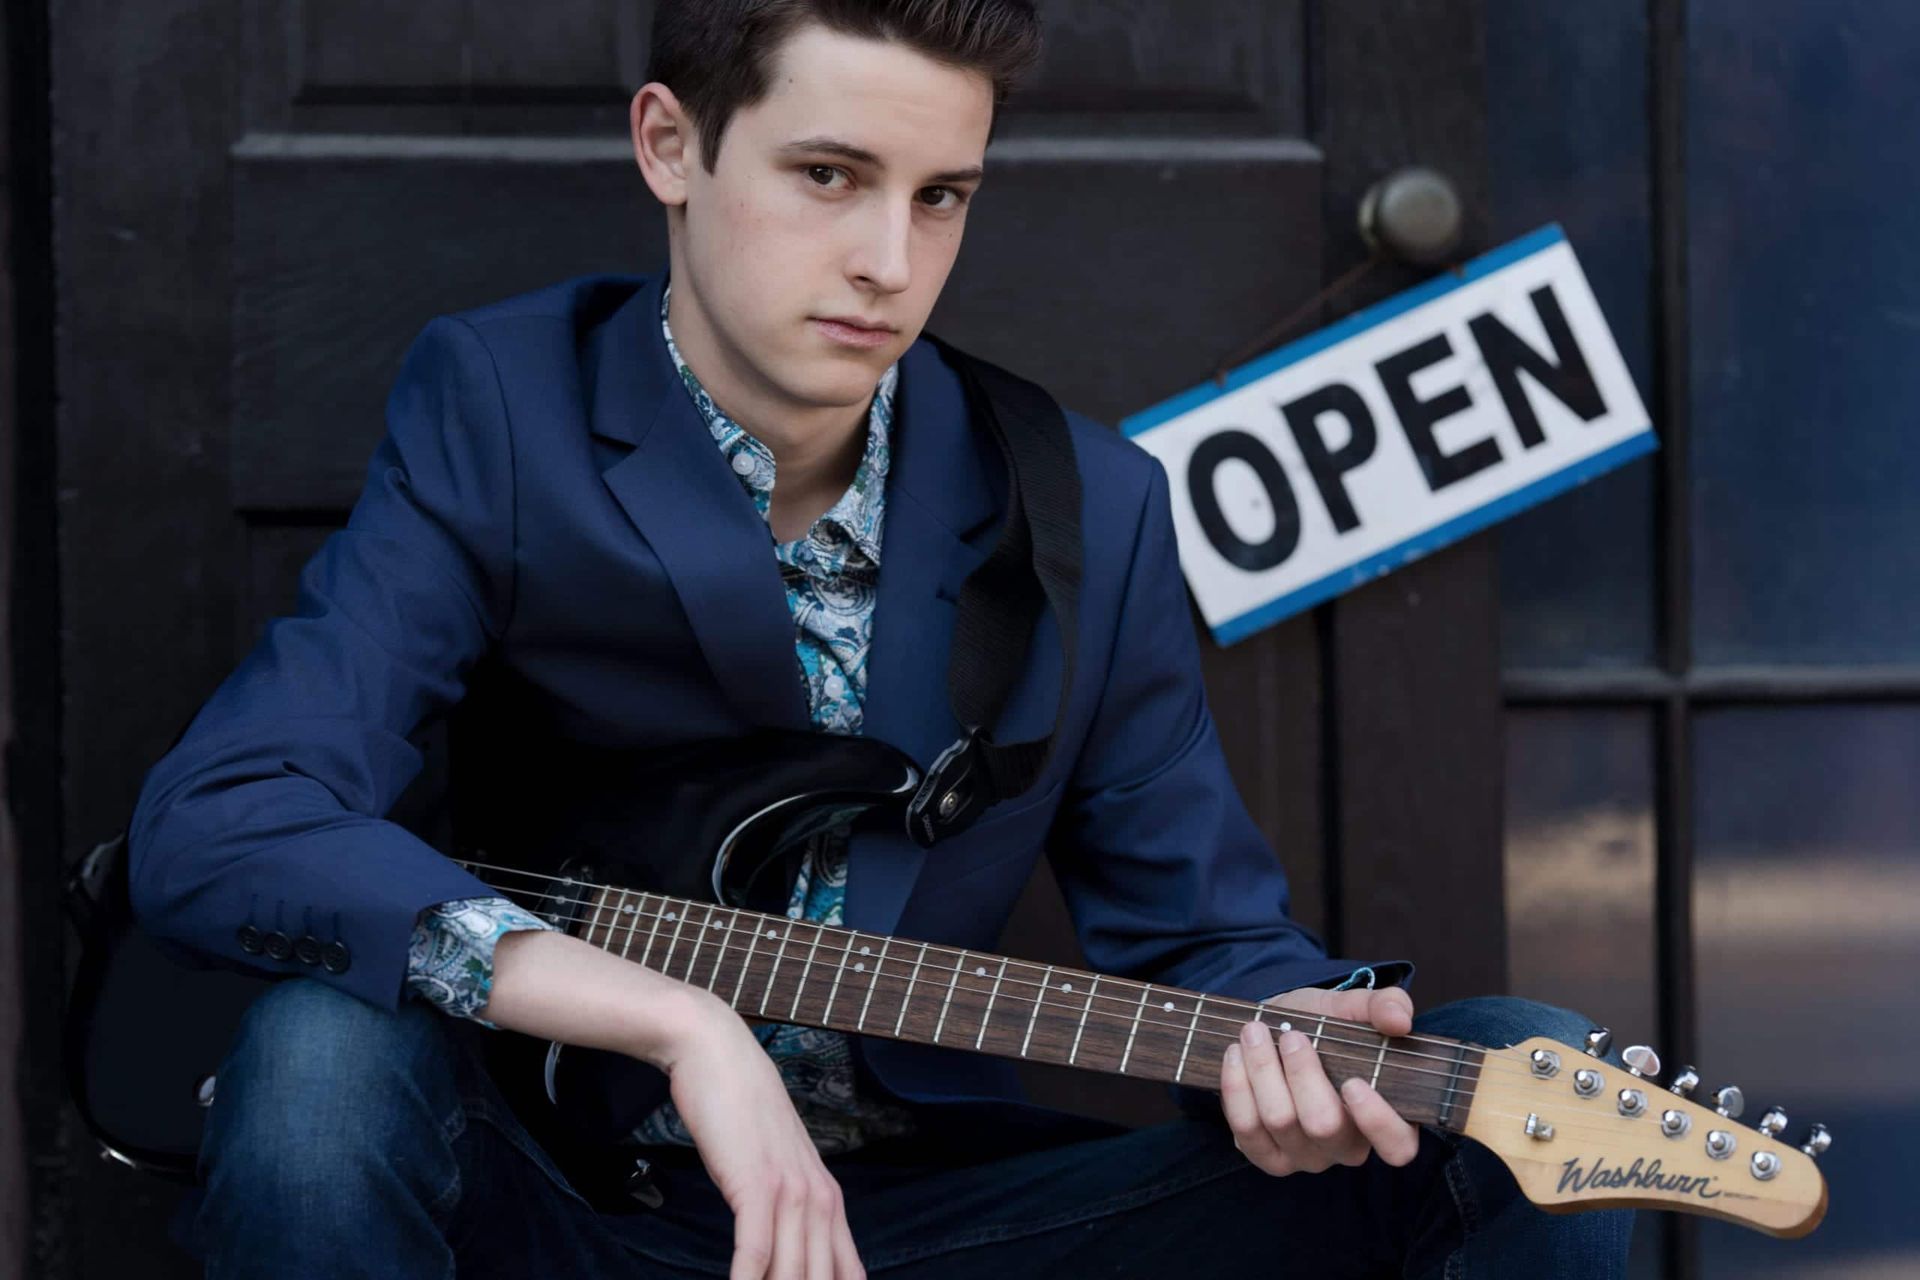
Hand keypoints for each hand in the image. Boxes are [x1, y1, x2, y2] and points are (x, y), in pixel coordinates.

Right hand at [659, 996, 864, 1279]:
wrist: (718, 1055)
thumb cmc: (740, 1115)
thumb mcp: (773, 1168)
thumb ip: (786, 1210)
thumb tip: (784, 1254)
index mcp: (828, 1202)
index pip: (849, 1276)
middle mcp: (819, 1200)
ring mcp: (791, 1192)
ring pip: (794, 1273)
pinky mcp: (757, 1184)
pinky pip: (757, 1249)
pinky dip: (748, 1279)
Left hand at [1218, 984, 1421, 1176]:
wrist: (1273, 1030)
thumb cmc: (1324, 1024)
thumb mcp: (1353, 1007)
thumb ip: (1384, 1005)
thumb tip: (1399, 1019)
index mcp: (1385, 1117)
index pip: (1398, 1146)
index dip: (1377, 1122)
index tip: (1352, 1082)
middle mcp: (1347, 1145)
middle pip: (1324, 1127)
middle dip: (1301, 1074)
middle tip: (1290, 1035)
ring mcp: (1306, 1156)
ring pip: (1281, 1122)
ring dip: (1263, 1070)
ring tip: (1254, 1032)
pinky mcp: (1266, 1156)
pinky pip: (1247, 1131)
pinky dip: (1236, 1086)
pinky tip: (1235, 1054)